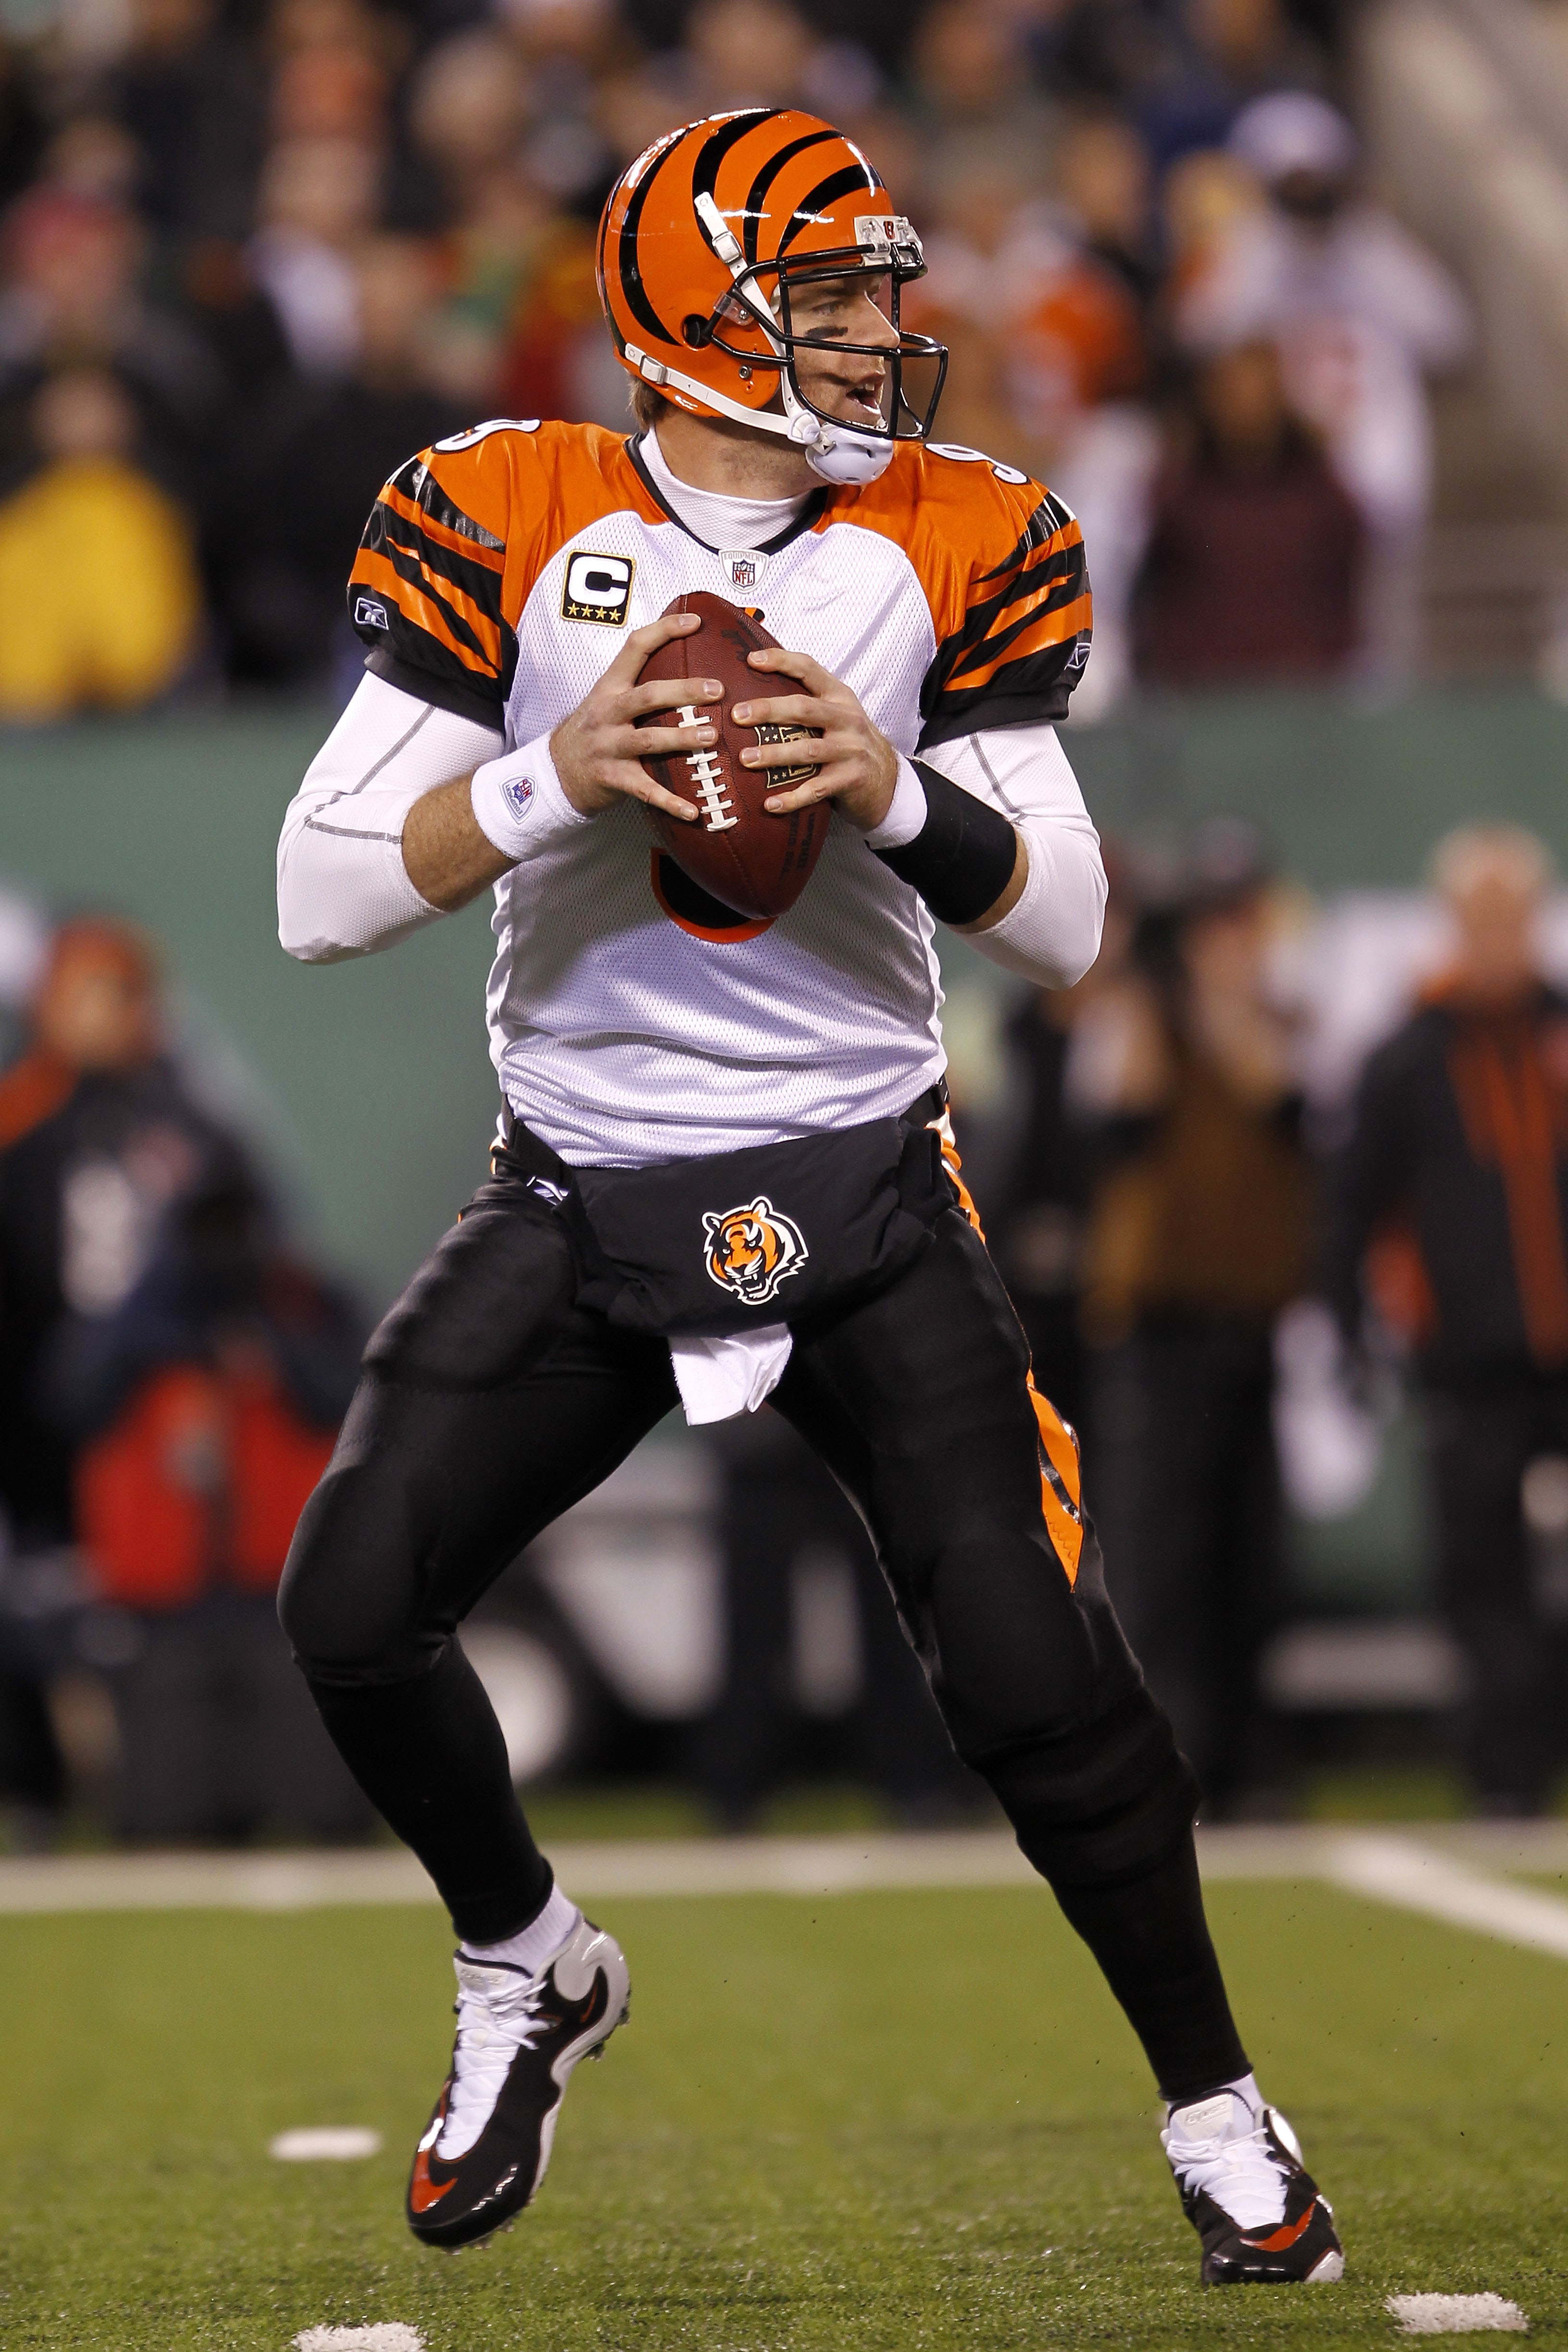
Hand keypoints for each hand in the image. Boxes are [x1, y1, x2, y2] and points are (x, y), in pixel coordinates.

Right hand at [550, 612, 719, 822]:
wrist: (556, 770)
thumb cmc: (594, 730)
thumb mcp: (607, 699)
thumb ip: (639, 683)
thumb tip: (689, 662)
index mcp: (609, 686)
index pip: (635, 647)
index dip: (665, 630)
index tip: (696, 622)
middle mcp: (608, 712)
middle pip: (648, 695)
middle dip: (684, 691)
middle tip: (717, 690)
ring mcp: (609, 747)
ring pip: (649, 740)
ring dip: (682, 740)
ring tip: (712, 738)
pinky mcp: (613, 779)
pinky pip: (646, 791)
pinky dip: (671, 803)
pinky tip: (695, 812)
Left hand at [732, 647, 898, 831]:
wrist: (887, 780)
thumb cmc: (848, 743)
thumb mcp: (837, 714)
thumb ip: (808, 702)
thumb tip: (755, 693)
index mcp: (839, 697)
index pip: (809, 669)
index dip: (781, 661)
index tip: (751, 660)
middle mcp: (846, 719)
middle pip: (804, 708)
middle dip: (768, 710)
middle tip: (737, 715)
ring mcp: (850, 750)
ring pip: (808, 750)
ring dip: (774, 754)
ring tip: (746, 758)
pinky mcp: (850, 780)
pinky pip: (816, 789)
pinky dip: (792, 798)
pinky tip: (770, 804)